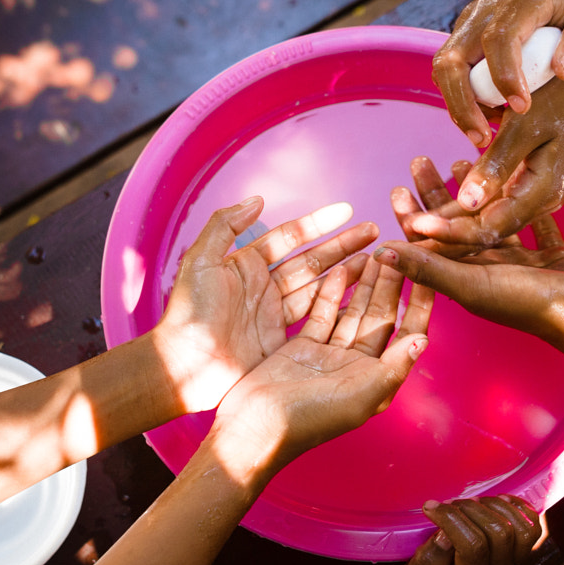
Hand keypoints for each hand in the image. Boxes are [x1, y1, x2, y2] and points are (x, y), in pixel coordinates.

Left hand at [151, 198, 377, 413]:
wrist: (186, 365)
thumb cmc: (189, 313)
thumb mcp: (200, 261)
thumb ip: (224, 225)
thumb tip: (258, 199)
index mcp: (246, 263)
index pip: (289, 237)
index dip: (318, 224)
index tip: (347, 211)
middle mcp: (264, 285)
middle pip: (312, 259)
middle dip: (343, 245)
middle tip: (375, 231)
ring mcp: (274, 312)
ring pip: (319, 285)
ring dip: (348, 271)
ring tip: (377, 259)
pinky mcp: (282, 338)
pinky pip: (316, 317)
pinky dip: (339, 305)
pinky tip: (362, 295)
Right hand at [208, 256, 432, 474]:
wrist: (255, 428)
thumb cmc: (310, 420)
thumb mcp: (359, 396)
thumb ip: (392, 367)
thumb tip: (423, 339)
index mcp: (377, 380)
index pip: (405, 334)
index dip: (419, 305)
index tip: (427, 274)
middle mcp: (358, 366)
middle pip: (380, 317)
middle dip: (392, 285)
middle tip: (399, 251)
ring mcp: (329, 355)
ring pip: (352, 311)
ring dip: (365, 284)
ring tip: (375, 253)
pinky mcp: (302, 347)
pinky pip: (322, 314)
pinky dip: (331, 292)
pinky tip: (342, 267)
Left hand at [378, 159, 563, 356]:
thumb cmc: (534, 304)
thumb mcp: (474, 284)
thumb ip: (430, 269)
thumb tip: (382, 253)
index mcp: (467, 282)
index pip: (429, 245)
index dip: (411, 217)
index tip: (398, 186)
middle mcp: (490, 275)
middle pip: (454, 229)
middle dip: (435, 195)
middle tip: (420, 160)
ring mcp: (523, 267)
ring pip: (490, 222)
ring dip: (474, 194)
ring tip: (460, 160)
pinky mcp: (552, 257)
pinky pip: (533, 225)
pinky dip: (522, 203)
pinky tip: (516, 178)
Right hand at [401, 496, 541, 564]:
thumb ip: (425, 563)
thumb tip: (444, 535)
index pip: (473, 546)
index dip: (451, 519)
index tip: (430, 508)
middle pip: (500, 533)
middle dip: (472, 509)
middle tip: (449, 504)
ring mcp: (516, 564)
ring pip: (521, 528)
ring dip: (496, 506)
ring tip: (472, 502)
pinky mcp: (524, 553)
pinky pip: (533, 525)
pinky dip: (518, 507)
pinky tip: (495, 502)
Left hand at [410, 75, 563, 246]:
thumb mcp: (530, 128)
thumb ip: (496, 167)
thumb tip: (465, 202)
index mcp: (540, 195)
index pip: (485, 227)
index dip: (448, 230)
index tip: (413, 225)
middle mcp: (541, 201)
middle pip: (483, 224)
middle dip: (442, 223)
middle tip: (401, 214)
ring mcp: (543, 191)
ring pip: (489, 208)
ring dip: (453, 205)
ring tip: (418, 192)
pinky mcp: (542, 178)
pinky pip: (502, 192)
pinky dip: (476, 189)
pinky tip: (455, 174)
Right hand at [432, 0, 563, 147]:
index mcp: (519, 0)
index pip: (499, 39)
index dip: (505, 75)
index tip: (521, 107)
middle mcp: (482, 11)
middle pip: (452, 60)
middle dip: (462, 104)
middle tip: (482, 139)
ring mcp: (467, 23)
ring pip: (444, 69)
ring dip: (457, 106)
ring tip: (482, 136)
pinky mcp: (463, 36)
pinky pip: (452, 72)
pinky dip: (462, 98)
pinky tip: (485, 118)